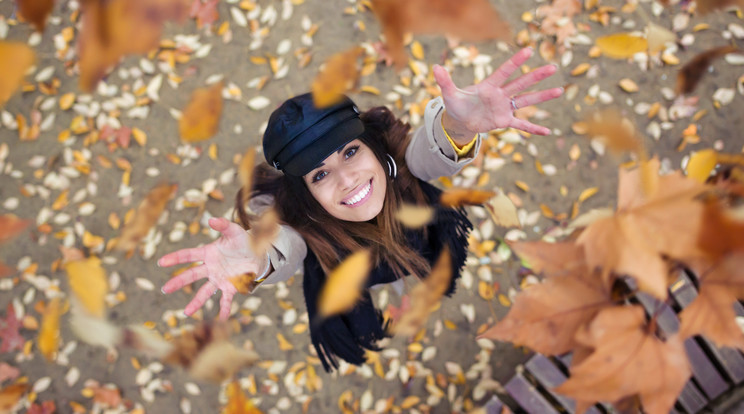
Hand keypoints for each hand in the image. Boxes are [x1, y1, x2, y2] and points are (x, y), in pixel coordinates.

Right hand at [159, 217, 266, 319]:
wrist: (257, 253)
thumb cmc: (242, 241)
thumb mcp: (234, 231)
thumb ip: (223, 225)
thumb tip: (211, 219)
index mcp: (208, 253)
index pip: (188, 255)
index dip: (175, 258)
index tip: (161, 262)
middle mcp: (210, 268)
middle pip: (191, 275)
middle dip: (178, 282)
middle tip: (165, 289)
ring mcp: (219, 279)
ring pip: (205, 292)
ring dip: (196, 302)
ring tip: (186, 313)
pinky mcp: (230, 287)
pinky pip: (225, 299)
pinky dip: (224, 309)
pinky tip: (221, 319)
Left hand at [433, 47, 562, 136]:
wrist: (460, 120)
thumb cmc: (456, 104)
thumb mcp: (449, 94)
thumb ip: (445, 81)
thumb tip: (435, 67)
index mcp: (489, 86)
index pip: (504, 72)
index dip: (515, 62)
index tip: (528, 50)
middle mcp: (500, 95)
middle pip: (521, 83)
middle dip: (536, 76)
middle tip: (552, 66)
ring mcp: (504, 108)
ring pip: (526, 100)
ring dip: (542, 97)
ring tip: (560, 90)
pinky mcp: (504, 121)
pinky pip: (521, 125)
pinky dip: (533, 129)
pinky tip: (548, 132)